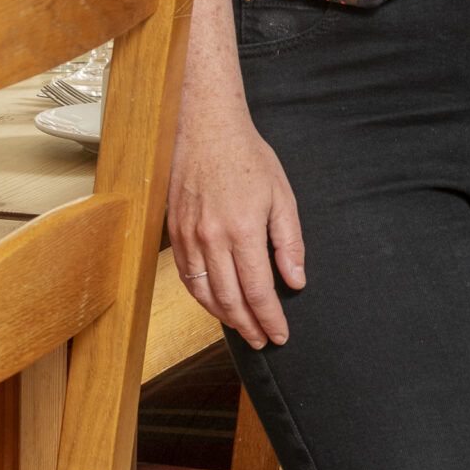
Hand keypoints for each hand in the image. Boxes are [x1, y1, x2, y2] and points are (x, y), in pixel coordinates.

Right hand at [167, 96, 306, 348]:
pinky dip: (203, 298)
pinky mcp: (174, 232)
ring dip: (225, 318)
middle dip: (249, 326)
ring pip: (205, 294)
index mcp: (243, 229)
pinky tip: (217, 304)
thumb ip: (289, 242)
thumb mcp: (282, 196)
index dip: (270, 318)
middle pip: (230, 300)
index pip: (257, 290)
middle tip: (264, 340)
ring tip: (244, 329)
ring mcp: (189, 236)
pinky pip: (188, 277)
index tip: (281, 334)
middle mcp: (212, 238)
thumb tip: (295, 281)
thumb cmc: (249, 158)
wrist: (207, 129)